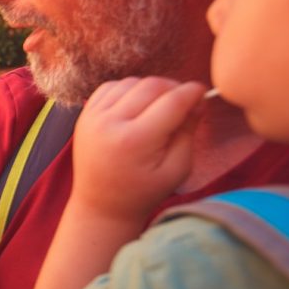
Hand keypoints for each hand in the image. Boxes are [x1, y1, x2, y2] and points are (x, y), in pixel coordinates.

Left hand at [71, 77, 207, 219]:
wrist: (102, 205)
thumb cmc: (143, 192)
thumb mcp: (177, 169)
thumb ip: (188, 133)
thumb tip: (198, 101)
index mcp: (135, 140)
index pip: (171, 102)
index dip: (192, 92)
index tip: (203, 92)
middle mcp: (110, 123)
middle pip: (151, 85)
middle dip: (174, 88)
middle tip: (185, 101)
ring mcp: (93, 117)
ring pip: (131, 82)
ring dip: (151, 88)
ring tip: (161, 107)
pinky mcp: (85, 114)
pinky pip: (112, 87)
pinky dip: (129, 89)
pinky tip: (138, 105)